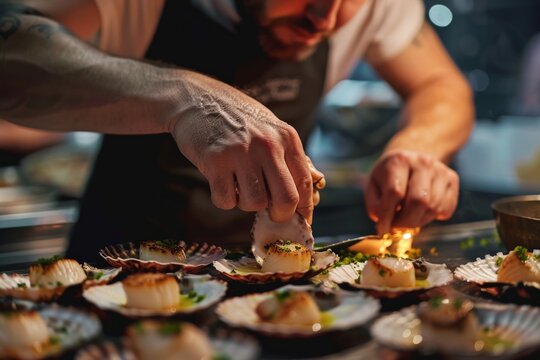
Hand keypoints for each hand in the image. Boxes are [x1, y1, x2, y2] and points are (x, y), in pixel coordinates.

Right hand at [170, 71, 315, 222]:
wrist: (197, 99)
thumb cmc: (238, 119)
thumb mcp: (271, 129)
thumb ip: (289, 157)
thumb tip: (313, 186)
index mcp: (287, 137)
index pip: (305, 184)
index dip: (304, 210)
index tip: (299, 222)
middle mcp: (268, 144)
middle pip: (286, 200)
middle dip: (279, 215)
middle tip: (269, 212)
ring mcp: (241, 153)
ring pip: (255, 203)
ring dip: (246, 203)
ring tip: (239, 184)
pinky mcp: (216, 161)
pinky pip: (226, 201)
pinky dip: (224, 199)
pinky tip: (221, 180)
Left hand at [364, 150, 458, 234]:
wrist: (410, 159)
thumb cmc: (388, 176)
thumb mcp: (373, 186)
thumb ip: (375, 206)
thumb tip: (385, 224)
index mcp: (399, 160)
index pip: (394, 192)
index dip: (387, 214)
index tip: (383, 227)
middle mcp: (423, 162)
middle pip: (419, 201)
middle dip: (406, 222)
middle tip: (396, 227)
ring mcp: (440, 170)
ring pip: (433, 208)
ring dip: (418, 221)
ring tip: (407, 217)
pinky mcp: (452, 179)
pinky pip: (446, 209)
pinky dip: (433, 218)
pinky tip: (421, 210)